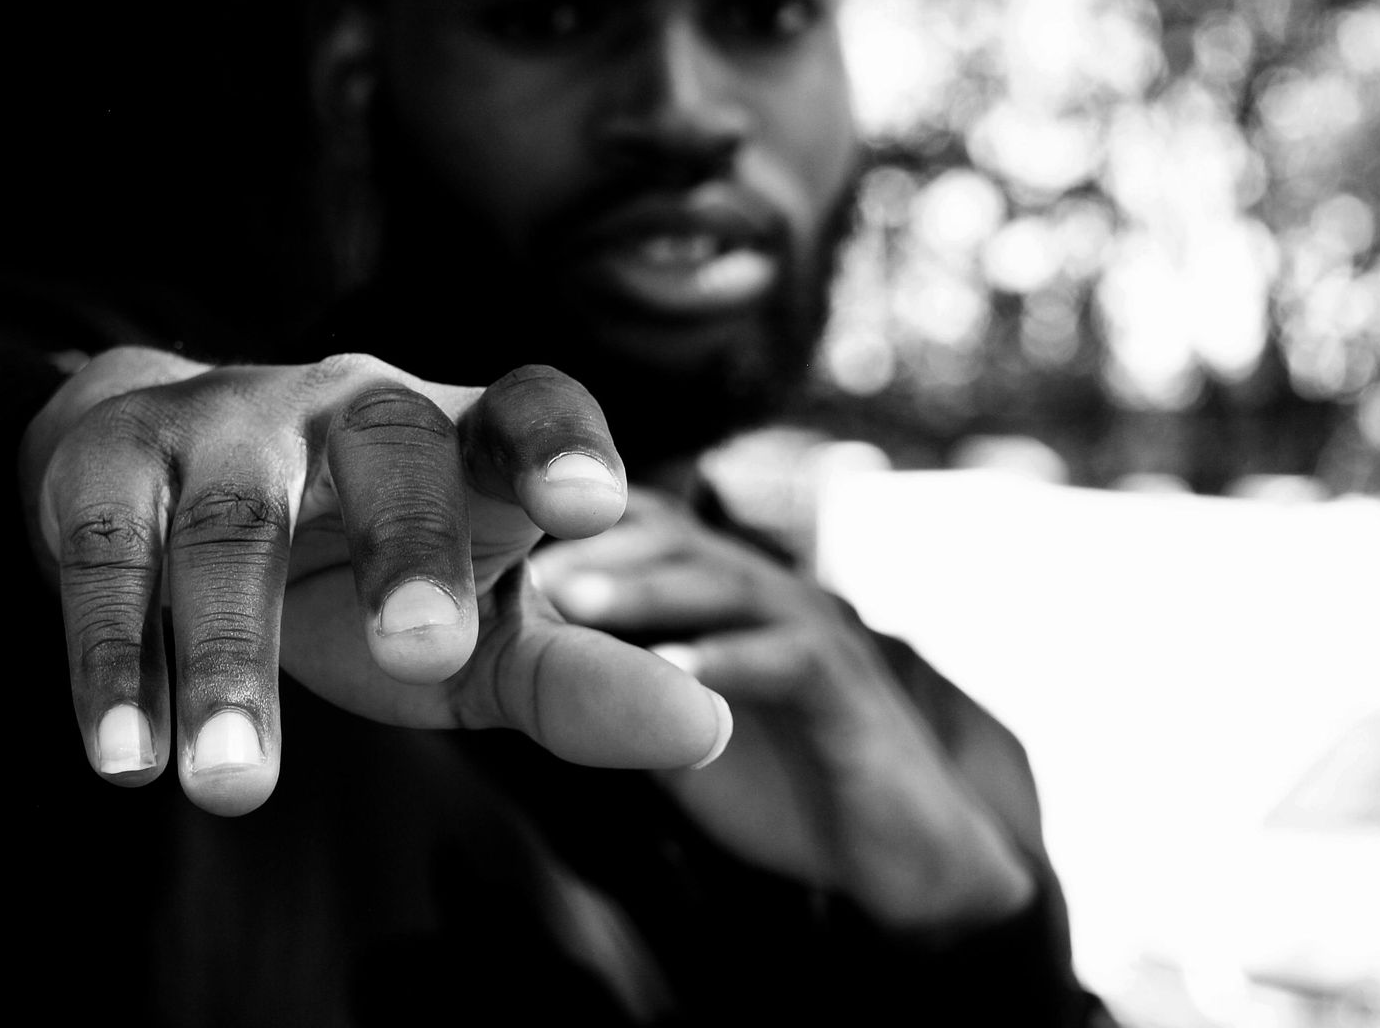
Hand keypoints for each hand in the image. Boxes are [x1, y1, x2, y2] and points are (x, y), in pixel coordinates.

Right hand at [19, 349, 732, 816]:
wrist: (164, 484)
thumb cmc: (355, 570)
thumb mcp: (472, 628)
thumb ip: (576, 679)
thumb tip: (708, 730)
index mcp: (459, 436)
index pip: (525, 406)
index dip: (560, 442)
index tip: (592, 503)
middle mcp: (350, 404)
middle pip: (390, 443)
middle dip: (408, 541)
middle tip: (418, 653)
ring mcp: (230, 422)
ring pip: (236, 520)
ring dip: (230, 655)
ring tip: (234, 787)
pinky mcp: (117, 462)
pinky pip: (112, 551)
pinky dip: (111, 655)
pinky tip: (124, 758)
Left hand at [532, 487, 1033, 932]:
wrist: (896, 855)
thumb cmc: (778, 781)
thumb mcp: (674, 725)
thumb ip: (613, 684)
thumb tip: (511, 666)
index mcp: (719, 590)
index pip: (640, 527)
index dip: (566, 525)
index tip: (483, 541)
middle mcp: (762, 588)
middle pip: (671, 538)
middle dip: (589, 543)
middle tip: (507, 560)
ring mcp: (808, 628)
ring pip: (722, 582)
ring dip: (645, 590)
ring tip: (569, 601)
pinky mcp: (846, 686)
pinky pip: (783, 659)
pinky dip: (723, 662)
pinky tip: (665, 674)